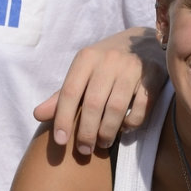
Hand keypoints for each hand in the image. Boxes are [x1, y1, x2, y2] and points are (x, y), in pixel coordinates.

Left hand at [32, 27, 166, 155]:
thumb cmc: (105, 64)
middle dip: (87, 132)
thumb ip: (62, 96)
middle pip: (93, 104)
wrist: (143, 41)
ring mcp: (132, 67)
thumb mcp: (82, 73)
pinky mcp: (152, 75)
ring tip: (103, 143)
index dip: (63, 119)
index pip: (69, 92)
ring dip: (108, 131)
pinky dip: (131, 123)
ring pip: (117, 108)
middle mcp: (108, 60)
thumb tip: (37, 115)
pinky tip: (124, 128)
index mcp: (86, 58)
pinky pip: (141, 107)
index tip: (60, 141)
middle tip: (84, 150)